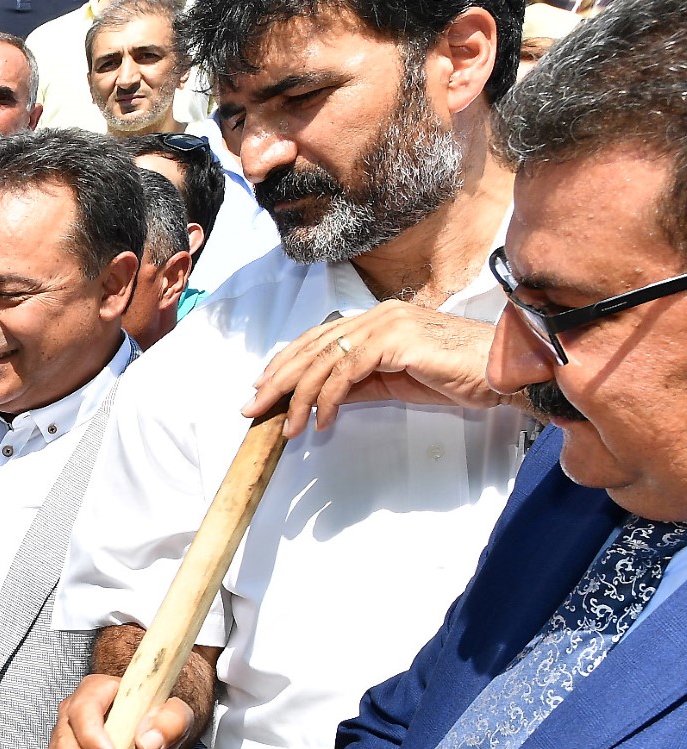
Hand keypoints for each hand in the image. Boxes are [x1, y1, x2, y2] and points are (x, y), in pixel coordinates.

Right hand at [39, 672, 196, 748]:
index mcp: (99, 691)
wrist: (153, 729)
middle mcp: (74, 711)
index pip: (86, 708)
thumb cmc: (160, 718)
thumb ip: (169, 723)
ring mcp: (66, 737)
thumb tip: (148, 741)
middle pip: (64, 738)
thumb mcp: (177, 716)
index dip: (91, 735)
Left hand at [244, 301, 507, 438]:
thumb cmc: (457, 375)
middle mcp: (380, 315)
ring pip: (325, 360)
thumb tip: (324, 399)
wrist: (502, 371)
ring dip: (299, 398)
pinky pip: (348, 371)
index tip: (263, 389)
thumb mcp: (397, 382)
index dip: (286, 363)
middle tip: (253, 408)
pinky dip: (329, 398)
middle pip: (313, 346)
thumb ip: (361, 384)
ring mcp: (389, 324)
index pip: (319, 338)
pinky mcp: (398, 340)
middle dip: (278, 380)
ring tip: (287, 427)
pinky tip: (321, 421)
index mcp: (379, 319)